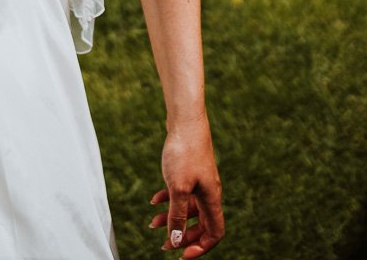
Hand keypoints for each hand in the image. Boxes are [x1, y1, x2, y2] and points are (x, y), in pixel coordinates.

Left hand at [148, 119, 223, 255]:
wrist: (185, 121)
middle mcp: (209, 193)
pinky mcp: (189, 171)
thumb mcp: (178, 188)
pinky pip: (181, 193)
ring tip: (152, 224)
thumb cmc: (184, 153)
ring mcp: (200, 181)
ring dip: (172, 218)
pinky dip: (168, 200)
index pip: (214, 233)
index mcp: (212, 199)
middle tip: (164, 245)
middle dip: (183, 236)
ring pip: (188, 208)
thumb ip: (177, 214)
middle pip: (201, 224)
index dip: (200, 247)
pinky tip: (154, 201)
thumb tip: (175, 240)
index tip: (181, 254)